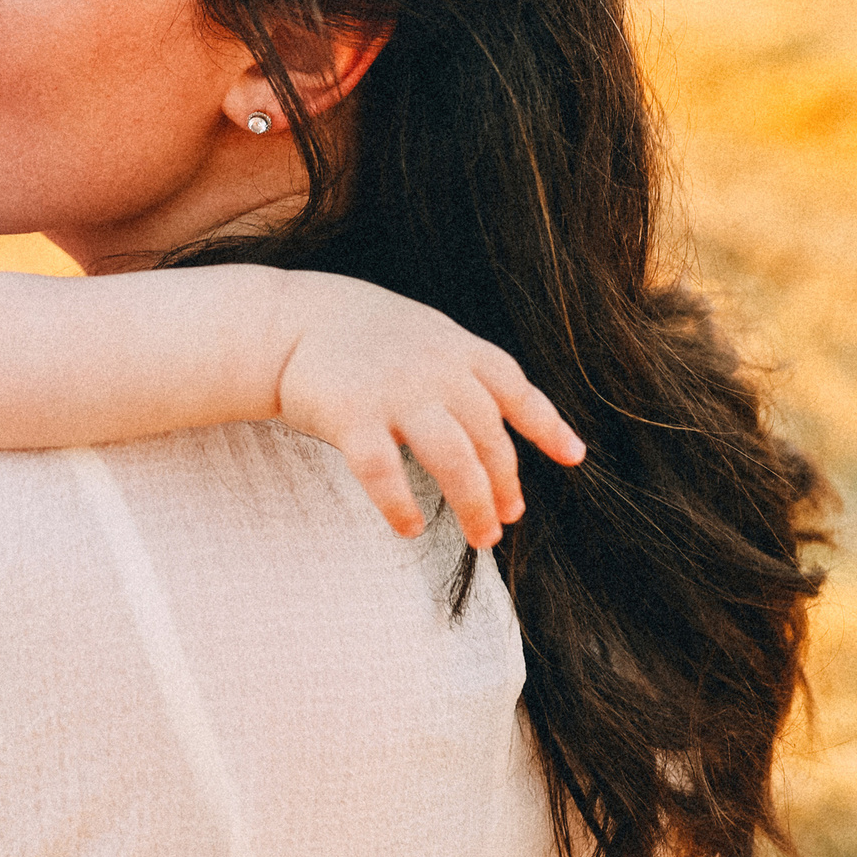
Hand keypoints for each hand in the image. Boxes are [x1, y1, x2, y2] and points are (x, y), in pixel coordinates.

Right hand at [271, 273, 583, 546]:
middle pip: (489, 440)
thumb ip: (459, 370)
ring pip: (454, 461)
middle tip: (505, 518)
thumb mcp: (422, 333)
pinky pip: (385, 473)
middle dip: (504, 485)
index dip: (547, 426)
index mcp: (456, 349)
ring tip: (482, 537)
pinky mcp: (352, 417)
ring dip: (473, 504)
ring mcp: (395, 393)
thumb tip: (493, 424)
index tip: (572, 457)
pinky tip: (409, 527)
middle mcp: (435, 370)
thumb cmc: (355, 332)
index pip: (516, 390)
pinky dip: (400, 504)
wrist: (284, 319)